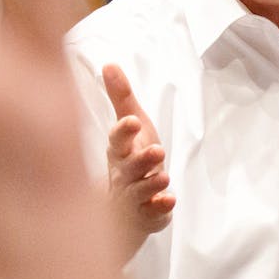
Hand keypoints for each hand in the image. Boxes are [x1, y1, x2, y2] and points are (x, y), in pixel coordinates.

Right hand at [102, 63, 175, 253]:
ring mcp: (134, 197)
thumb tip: (109, 63)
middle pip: (129, 168)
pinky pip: (152, 214)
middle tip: (157, 150)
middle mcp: (123, 175)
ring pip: (140, 192)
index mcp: (119, 152)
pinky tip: (169, 201)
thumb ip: (121, 97)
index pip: (117, 141)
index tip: (131, 121)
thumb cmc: (130, 158)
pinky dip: (160, 209)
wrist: (124, 207)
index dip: (123, 132)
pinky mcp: (147, 215)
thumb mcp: (131, 127)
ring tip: (164, 176)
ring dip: (151, 184)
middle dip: (141, 160)